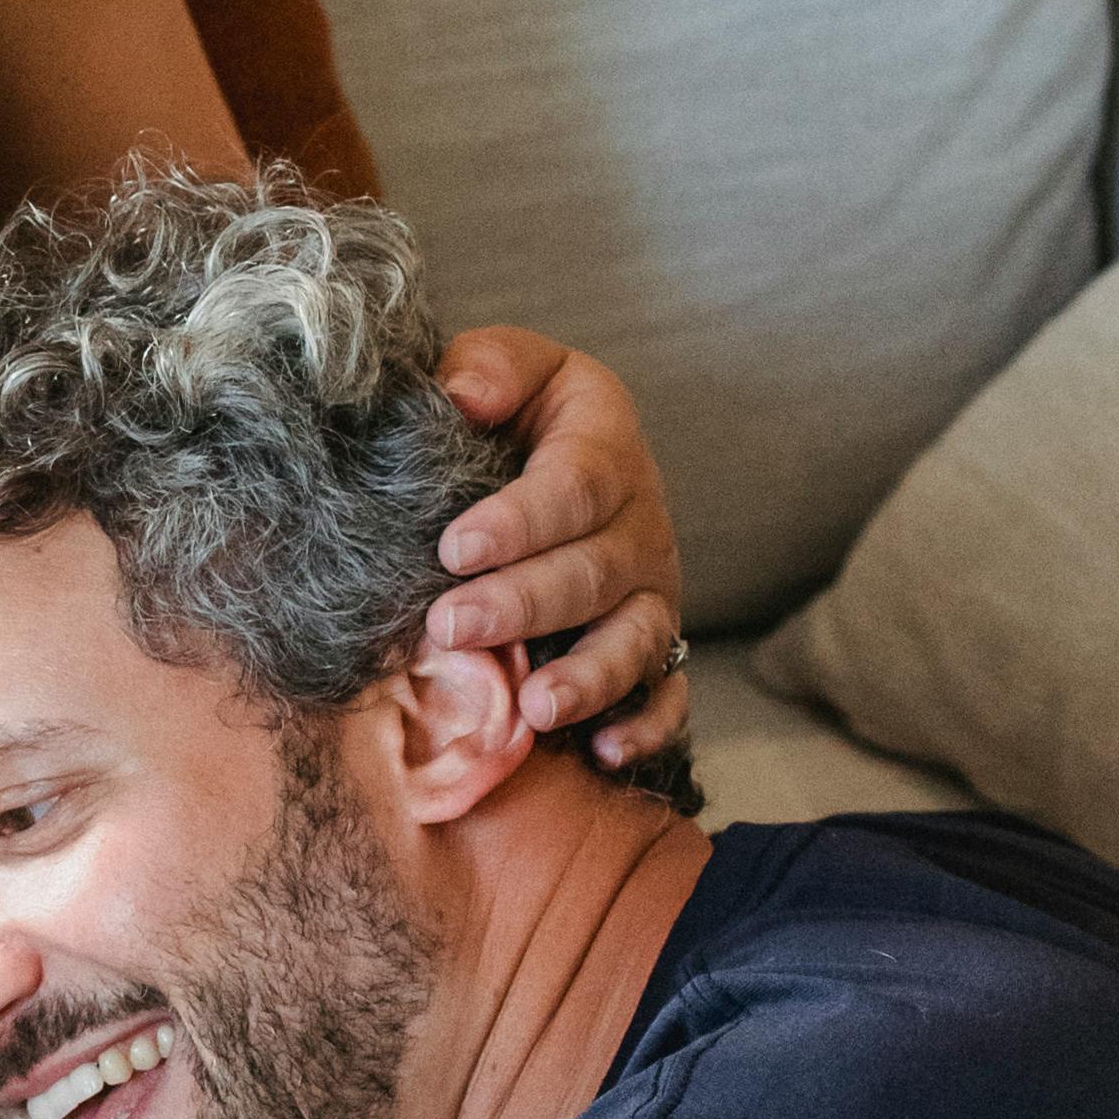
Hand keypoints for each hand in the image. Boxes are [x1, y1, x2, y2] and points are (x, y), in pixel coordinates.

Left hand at [427, 329, 689, 770]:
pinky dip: (646, 727)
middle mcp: (640, 522)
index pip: (573, 486)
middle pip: (593, 572)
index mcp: (605, 444)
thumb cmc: (511, 417)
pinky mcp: (655, 645)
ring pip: (635, 639)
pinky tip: (604, 751)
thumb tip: (462, 395)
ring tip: (534, 707)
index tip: (452, 547)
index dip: (517, 521)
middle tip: (449, 625)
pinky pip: (669, 694)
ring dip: (587, 677)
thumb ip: (488, 367)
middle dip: (522, 604)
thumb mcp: (505, 369)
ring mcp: (652, 591)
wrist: (546, 459)